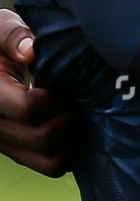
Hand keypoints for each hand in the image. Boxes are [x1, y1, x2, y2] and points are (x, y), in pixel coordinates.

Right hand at [0, 10, 80, 175]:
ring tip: (71, 112)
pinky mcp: (18, 152)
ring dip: (71, 138)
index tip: (58, 83)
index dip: (54, 97)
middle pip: (43, 138)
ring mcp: (6, 144)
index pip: (29, 108)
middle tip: (72, 99)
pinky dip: (68, 149)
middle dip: (68, 117)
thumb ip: (11, 35)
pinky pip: (51, 165)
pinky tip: (68, 123)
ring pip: (51, 162)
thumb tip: (31, 51)